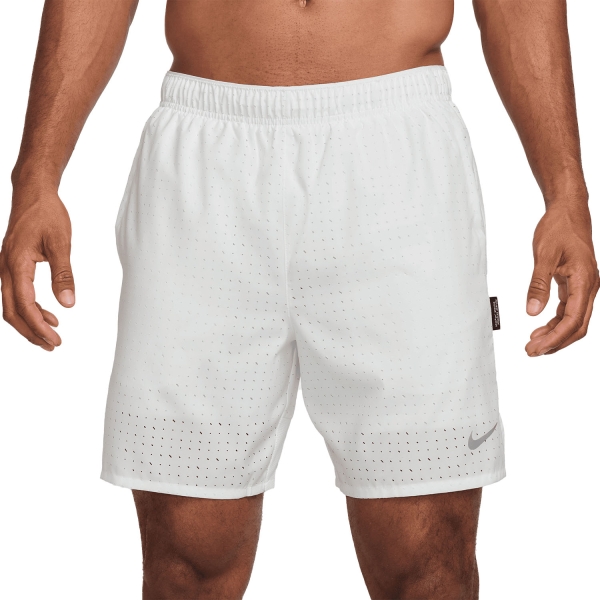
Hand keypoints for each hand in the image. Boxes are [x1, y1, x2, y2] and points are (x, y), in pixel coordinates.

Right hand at [0, 188, 74, 350]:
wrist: (33, 193)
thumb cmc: (47, 214)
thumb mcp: (61, 243)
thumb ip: (64, 274)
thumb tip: (68, 303)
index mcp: (16, 264)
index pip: (25, 305)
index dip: (38, 327)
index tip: (55, 340)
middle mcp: (6, 268)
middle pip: (12, 311)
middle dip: (31, 332)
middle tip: (53, 345)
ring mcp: (6, 267)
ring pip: (11, 305)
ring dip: (30, 323)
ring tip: (51, 335)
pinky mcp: (11, 265)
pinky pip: (15, 294)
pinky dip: (29, 308)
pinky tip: (48, 314)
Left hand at [525, 202, 598, 355]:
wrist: (568, 212)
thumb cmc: (559, 229)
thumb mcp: (543, 256)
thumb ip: (538, 284)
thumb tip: (532, 311)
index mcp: (584, 281)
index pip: (572, 320)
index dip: (554, 338)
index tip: (536, 348)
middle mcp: (588, 287)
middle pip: (576, 326)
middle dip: (555, 342)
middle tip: (532, 351)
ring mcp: (584, 287)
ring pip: (573, 321)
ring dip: (555, 335)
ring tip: (534, 344)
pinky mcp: (576, 285)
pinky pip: (569, 311)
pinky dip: (555, 323)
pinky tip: (540, 329)